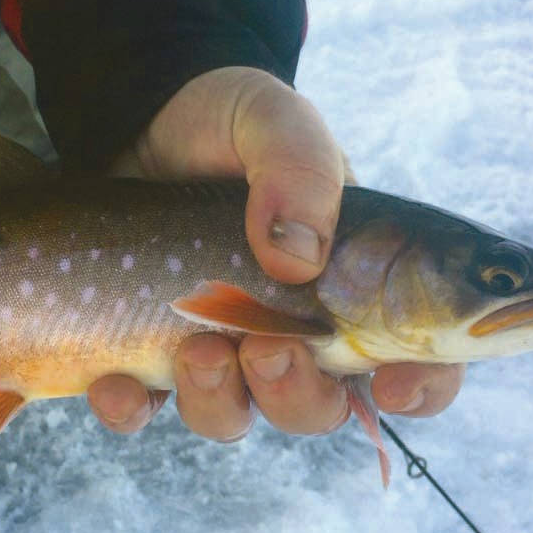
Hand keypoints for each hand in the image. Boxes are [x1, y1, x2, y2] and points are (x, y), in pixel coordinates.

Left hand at [85, 67, 463, 439]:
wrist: (136, 119)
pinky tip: (112, 383)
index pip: (417, 357)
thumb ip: (298, 168)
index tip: (393, 384)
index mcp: (354, 281)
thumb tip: (296, 261)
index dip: (420, 386)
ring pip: (233, 415)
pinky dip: (128, 410)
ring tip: (194, 348)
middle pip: (318, 406)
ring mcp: (218, 346)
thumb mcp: (270, 118)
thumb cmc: (226, 120)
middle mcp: (292, 328)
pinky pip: (141, 410)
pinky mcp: (145, 351)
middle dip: (297, 394)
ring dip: (218, 399)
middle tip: (267, 347)